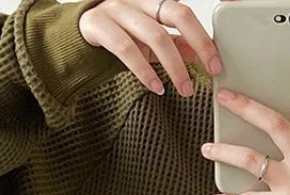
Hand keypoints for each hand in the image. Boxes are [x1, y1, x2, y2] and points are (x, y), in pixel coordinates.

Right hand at [79, 0, 222, 96]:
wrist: (73, 34)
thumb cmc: (113, 34)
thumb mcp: (147, 40)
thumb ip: (171, 43)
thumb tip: (197, 53)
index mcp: (151, 1)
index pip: (185, 14)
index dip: (204, 38)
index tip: (216, 65)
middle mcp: (136, 0)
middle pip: (176, 14)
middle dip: (198, 45)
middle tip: (207, 75)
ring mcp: (115, 9)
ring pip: (154, 35)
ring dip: (173, 67)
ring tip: (183, 90)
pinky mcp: (97, 24)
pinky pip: (126, 49)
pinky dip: (144, 71)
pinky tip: (156, 87)